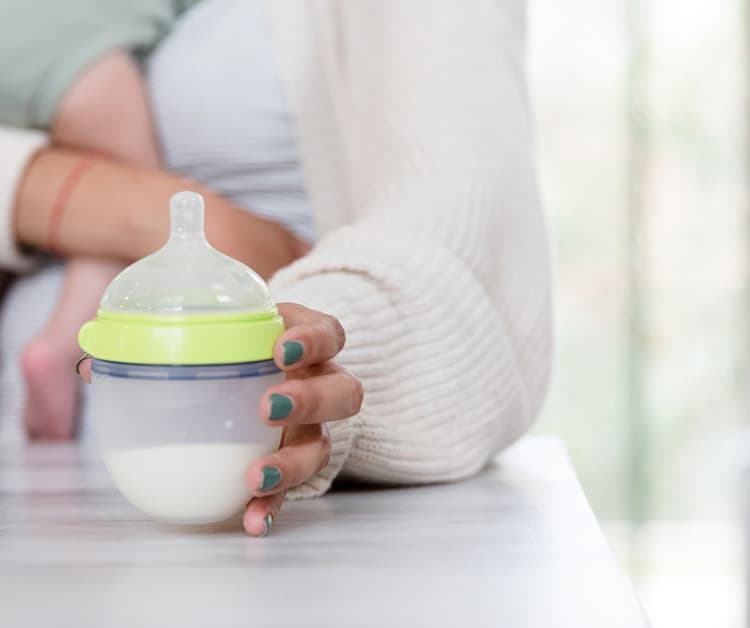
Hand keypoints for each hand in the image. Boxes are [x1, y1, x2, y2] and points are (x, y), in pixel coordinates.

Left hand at [77, 302, 362, 536]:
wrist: (269, 377)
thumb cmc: (240, 352)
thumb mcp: (219, 335)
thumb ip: (165, 342)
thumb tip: (94, 364)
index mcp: (305, 343)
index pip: (329, 333)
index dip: (314, 340)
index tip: (280, 348)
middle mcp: (321, 384)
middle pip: (343, 391)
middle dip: (311, 400)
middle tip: (266, 408)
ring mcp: (315, 426)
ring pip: (326, 444)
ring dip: (294, 462)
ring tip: (256, 477)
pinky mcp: (298, 462)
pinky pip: (299, 489)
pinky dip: (277, 505)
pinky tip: (254, 520)